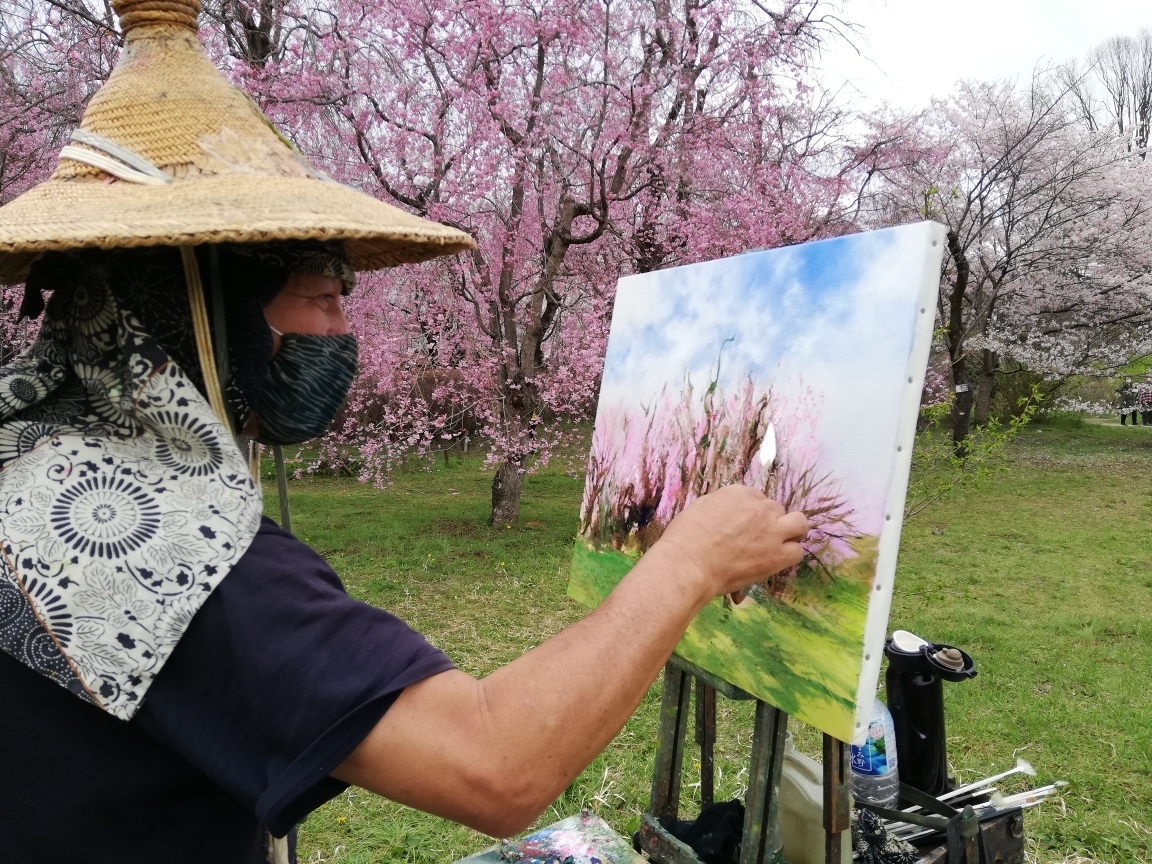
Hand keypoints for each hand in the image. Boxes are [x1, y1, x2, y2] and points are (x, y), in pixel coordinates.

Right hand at [652, 485, 808, 602]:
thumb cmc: (684, 539)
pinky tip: (777, 560)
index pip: (758, 498)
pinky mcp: (777, 555)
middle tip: (759, 537)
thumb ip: (722, 506)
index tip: (745, 526)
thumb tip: (730, 515)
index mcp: (739, 493)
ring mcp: (771, 530)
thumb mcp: (701, 508)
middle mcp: (760, 507)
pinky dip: (790, 554)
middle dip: (770, 521)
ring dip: (792, 532)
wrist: (687, 563)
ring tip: (780, 544)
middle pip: (777, 509)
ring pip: (799, 523)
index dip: (753, 513)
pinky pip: (798, 551)